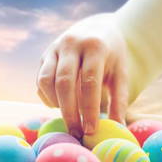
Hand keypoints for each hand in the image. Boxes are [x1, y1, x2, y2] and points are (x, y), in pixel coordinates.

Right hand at [37, 13, 128, 137]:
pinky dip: (47, 97)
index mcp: (95, 47)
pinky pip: (41, 80)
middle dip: (69, 112)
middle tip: (76, 133)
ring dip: (56, 104)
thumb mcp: (121, 74)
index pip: (90, 82)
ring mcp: (55, 47)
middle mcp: (71, 44)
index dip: (89, 109)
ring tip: (70, 119)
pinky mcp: (45, 54)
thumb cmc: (113, 57)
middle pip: (65, 83)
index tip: (91, 130)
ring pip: (47, 80)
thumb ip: (119, 100)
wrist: (98, 28)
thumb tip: (118, 128)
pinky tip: (60, 106)